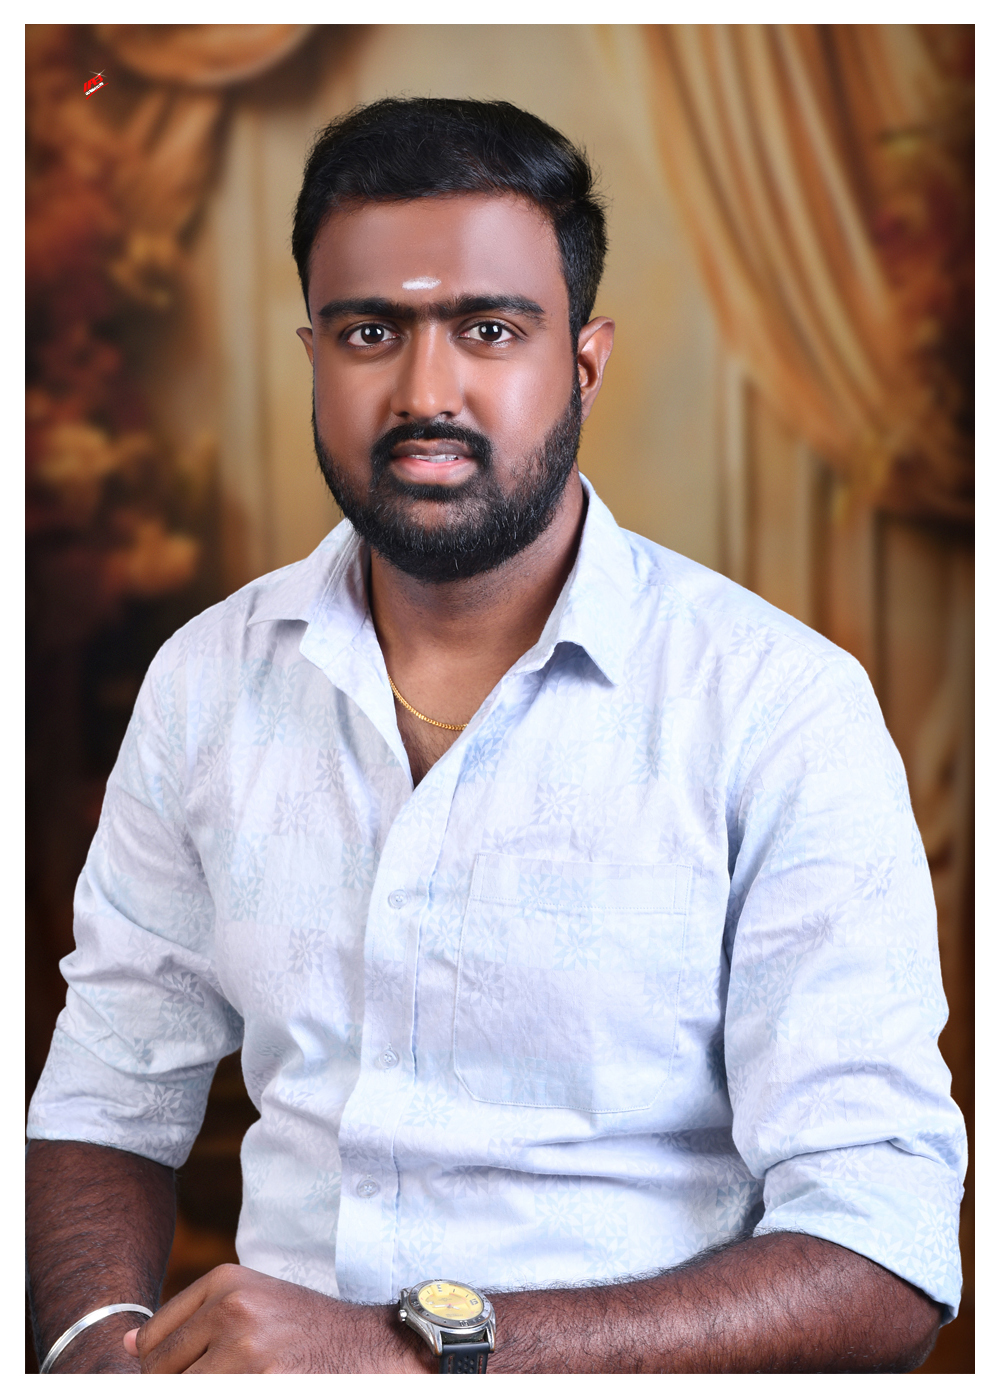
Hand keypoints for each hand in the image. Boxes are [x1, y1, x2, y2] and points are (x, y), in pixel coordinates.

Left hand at [123, 1263, 429, 1372]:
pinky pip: (214, 1397)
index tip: (193, 1371)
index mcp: (224, 1282)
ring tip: (244, 1377)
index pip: (147, 1344)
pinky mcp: (263, 1384)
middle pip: (158, 1376)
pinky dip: (226, 1393)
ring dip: (207, 1389)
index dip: (161, 1371)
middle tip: (227, 1374)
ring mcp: (247, 1350)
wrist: (370, 1346)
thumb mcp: (250, 1302)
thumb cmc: (303, 1329)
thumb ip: (191, 1319)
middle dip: (182, 1384)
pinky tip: (259, 1381)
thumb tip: (124, 1346)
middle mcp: (231, 1310)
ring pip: (183, 1390)